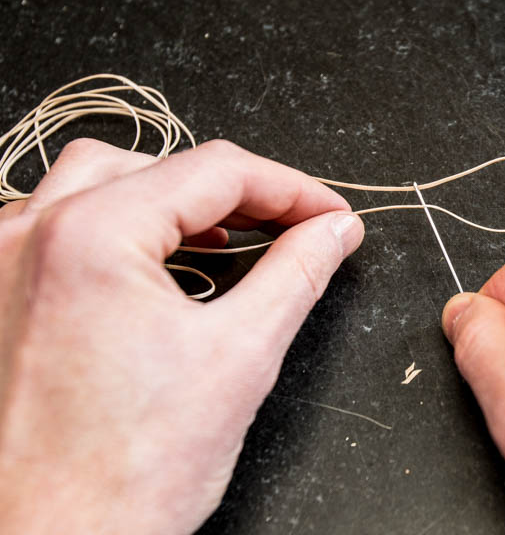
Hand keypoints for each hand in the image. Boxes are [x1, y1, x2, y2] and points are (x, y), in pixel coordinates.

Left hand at [0, 139, 363, 533]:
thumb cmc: (124, 476)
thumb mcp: (240, 358)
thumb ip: (297, 273)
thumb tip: (333, 230)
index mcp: (91, 238)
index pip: (217, 171)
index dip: (292, 188)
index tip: (330, 215)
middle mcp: (30, 235)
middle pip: (158, 166)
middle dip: (238, 190)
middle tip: (293, 223)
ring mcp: (1, 263)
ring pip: (99, 181)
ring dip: (173, 197)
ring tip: (229, 234)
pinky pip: (60, 223)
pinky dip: (122, 224)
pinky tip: (158, 261)